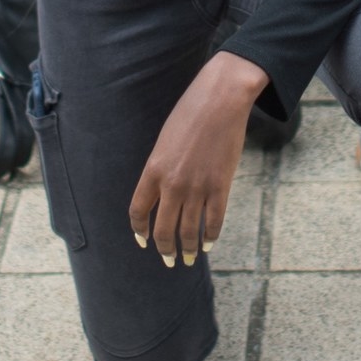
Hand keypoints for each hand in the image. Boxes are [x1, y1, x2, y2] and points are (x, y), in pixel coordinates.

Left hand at [127, 51, 263, 266]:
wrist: (220, 100)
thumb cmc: (190, 114)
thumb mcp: (165, 142)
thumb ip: (161, 169)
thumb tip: (162, 194)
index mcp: (153, 170)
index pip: (139, 211)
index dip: (140, 231)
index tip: (143, 241)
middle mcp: (172, 184)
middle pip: (164, 229)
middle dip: (165, 249)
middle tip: (168, 260)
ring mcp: (198, 187)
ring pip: (189, 230)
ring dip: (188, 249)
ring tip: (188, 258)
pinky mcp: (221, 186)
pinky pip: (214, 221)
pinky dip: (210, 236)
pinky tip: (208, 243)